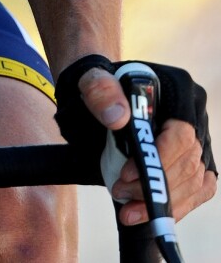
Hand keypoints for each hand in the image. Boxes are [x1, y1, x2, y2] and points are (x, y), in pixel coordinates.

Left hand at [55, 56, 216, 227]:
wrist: (100, 92)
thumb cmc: (99, 83)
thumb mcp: (91, 78)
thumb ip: (100, 91)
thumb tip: (118, 117)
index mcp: (178, 90)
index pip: (180, 135)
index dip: (158, 159)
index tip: (124, 174)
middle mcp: (194, 115)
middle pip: (187, 163)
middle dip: (153, 186)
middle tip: (119, 192)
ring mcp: (197, 140)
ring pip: (194, 181)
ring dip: (163, 203)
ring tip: (128, 209)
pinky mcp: (193, 160)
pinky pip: (199, 189)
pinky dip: (179, 205)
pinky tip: (153, 212)